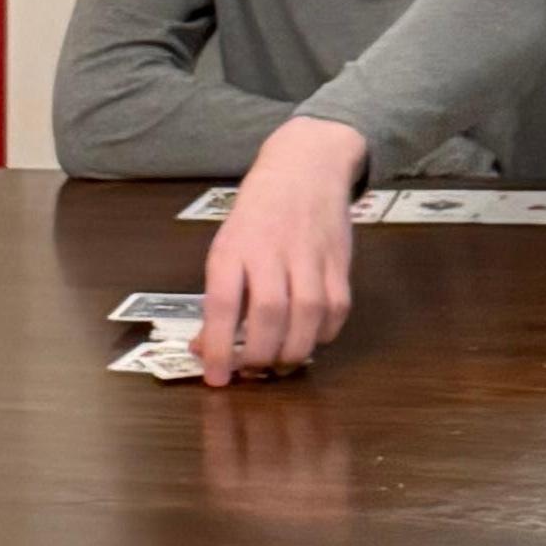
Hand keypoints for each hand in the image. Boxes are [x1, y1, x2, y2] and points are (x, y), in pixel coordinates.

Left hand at [199, 116, 364, 380]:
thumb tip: (206, 350)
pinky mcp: (340, 261)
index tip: (215, 378)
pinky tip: (309, 339)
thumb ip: (221, 296)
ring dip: (294, 351)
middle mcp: (271, 250)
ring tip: (281, 364)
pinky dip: (324, 334)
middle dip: (260, 354)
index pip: (223, 304)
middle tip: (252, 371)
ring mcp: (310, 255)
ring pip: (307, 315)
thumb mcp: (227, 246)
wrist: (305, 166)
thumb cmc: (257, 215)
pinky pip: (337, 309)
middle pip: (269, 313)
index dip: (219, 347)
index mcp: (234, 247)